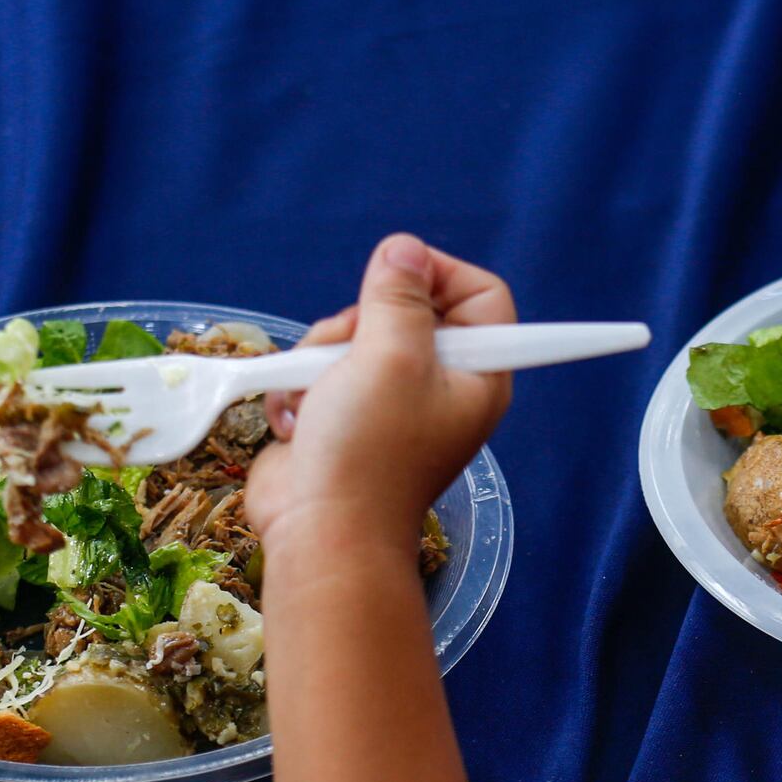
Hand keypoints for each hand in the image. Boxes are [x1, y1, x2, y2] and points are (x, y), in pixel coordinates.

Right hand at [245, 234, 514, 555]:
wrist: (320, 531)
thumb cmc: (368, 450)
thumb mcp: (391, 356)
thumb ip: (400, 296)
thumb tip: (404, 250)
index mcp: (476, 376)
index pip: (481, 295)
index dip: (440, 274)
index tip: (397, 276)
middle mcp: (439, 387)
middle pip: (404, 308)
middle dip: (361, 322)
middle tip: (349, 352)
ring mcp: (389, 403)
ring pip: (352, 338)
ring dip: (320, 358)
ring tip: (316, 398)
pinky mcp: (343, 417)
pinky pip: (319, 372)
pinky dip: (300, 391)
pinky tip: (300, 422)